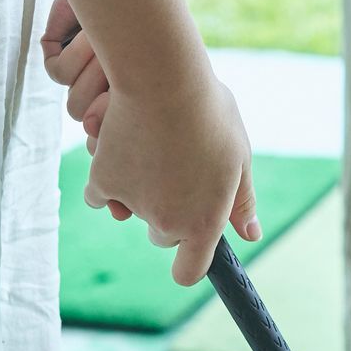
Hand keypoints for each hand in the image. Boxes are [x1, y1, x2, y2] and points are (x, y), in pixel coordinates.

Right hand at [41, 0, 260, 284]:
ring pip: (129, 212)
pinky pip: (100, 195)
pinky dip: (107, 179)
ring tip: (152, 149)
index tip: (187, 252)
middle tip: (176, 170)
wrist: (163, 79)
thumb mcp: (238, 158)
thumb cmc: (209, 113)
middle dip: (167, 213)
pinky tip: (122, 149)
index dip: (187, 264)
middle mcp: (167, 223)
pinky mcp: (103, 183)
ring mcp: (133, 205)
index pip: (188, 271)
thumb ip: (241, 202)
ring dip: (136, 193)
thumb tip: (250, 235)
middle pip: (162, 235)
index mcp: (203, 223)